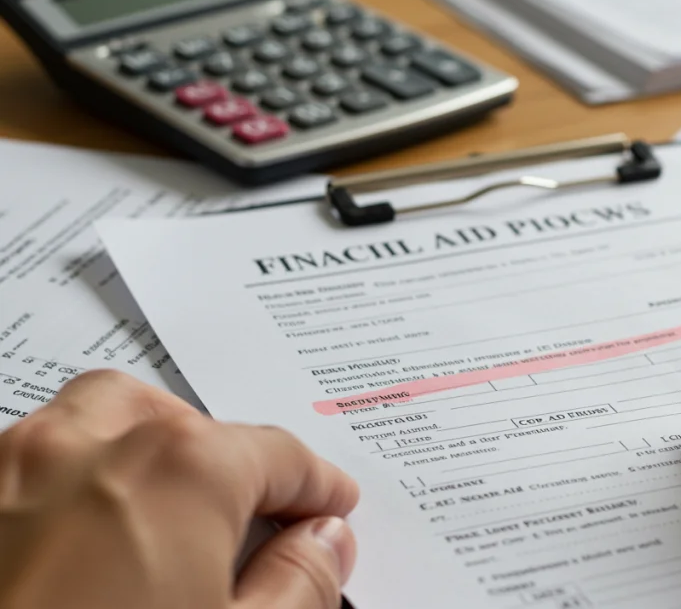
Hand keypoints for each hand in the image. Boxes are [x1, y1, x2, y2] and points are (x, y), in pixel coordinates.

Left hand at [0, 370, 359, 608]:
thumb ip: (301, 582)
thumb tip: (321, 545)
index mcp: (177, 470)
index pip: (275, 454)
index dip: (315, 487)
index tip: (327, 509)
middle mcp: (83, 451)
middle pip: (169, 420)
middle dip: (214, 448)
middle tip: (246, 507)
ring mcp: (5, 482)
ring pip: (82, 428)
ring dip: (132, 457)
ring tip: (162, 522)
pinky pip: (19, 477)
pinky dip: (63, 494)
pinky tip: (82, 555)